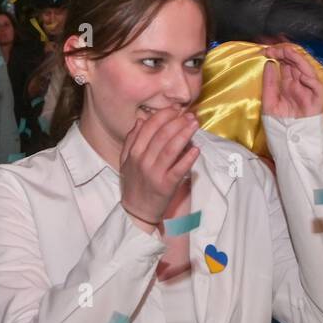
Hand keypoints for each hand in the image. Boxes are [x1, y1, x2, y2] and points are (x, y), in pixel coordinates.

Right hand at [119, 107, 199, 229]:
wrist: (136, 212)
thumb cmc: (133, 185)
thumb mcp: (125, 161)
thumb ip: (131, 140)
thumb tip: (140, 120)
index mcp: (133, 153)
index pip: (149, 127)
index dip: (163, 115)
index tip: (175, 109)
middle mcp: (142, 161)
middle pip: (162, 135)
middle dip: (177, 122)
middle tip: (190, 115)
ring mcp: (154, 174)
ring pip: (171, 149)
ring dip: (184, 134)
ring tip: (195, 125)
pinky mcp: (166, 186)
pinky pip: (179, 170)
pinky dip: (188, 158)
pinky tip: (197, 149)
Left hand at [261, 44, 322, 118]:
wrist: (290, 142)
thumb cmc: (280, 125)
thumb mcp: (269, 102)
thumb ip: (269, 83)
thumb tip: (269, 63)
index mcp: (288, 84)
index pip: (285, 65)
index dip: (277, 56)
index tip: (265, 51)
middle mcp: (299, 84)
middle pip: (295, 64)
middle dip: (285, 54)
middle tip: (272, 49)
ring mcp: (309, 90)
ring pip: (306, 69)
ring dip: (297, 59)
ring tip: (285, 52)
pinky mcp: (318, 98)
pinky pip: (316, 84)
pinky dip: (309, 77)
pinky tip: (299, 72)